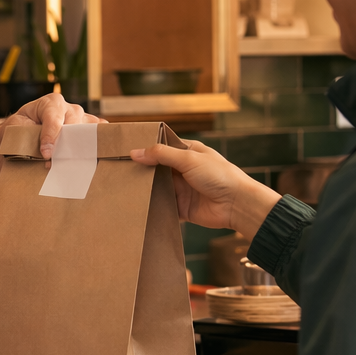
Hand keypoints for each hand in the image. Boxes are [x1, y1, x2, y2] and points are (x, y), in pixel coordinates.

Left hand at [0, 92, 103, 224]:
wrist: (20, 138)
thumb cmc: (16, 132)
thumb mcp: (14, 130)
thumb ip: (25, 136)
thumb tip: (42, 152)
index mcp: (49, 103)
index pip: (53, 117)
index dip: (50, 135)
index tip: (46, 153)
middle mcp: (68, 109)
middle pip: (75, 122)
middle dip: (65, 144)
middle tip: (55, 162)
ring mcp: (80, 119)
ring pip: (88, 128)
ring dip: (82, 147)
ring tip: (73, 164)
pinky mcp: (87, 130)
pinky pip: (99, 134)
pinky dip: (98, 145)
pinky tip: (94, 158)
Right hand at [130, 140, 281, 235]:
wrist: (236, 205)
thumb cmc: (219, 176)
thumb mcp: (189, 159)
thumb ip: (161, 155)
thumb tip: (135, 152)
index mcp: (188, 152)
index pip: (162, 147)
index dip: (145, 148)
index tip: (125, 150)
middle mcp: (183, 170)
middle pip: (157, 168)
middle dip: (142, 170)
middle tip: (119, 170)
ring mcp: (182, 189)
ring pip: (157, 187)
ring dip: (145, 188)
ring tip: (122, 187)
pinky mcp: (181, 207)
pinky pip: (163, 206)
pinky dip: (153, 206)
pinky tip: (137, 205)